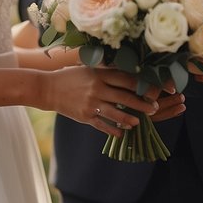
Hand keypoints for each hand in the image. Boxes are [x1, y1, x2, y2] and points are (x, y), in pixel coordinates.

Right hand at [47, 66, 163, 137]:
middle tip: (154, 108)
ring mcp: (91, 104)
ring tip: (139, 122)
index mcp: (100, 75)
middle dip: (142, 104)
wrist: (48, 89)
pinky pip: (103, 125)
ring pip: (116, 114)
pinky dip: (114, 130)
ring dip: (130, 119)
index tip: (154, 91)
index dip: (143, 86)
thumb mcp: (89, 69)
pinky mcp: (85, 117)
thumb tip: (130, 72)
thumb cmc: (72, 77)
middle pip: (125, 98)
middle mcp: (97, 89)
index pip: (126, 80)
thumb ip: (108, 71)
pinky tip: (122, 133)